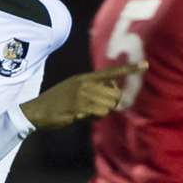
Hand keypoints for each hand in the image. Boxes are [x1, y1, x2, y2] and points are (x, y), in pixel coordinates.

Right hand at [20, 62, 142, 129]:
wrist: (37, 110)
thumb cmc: (57, 101)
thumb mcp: (74, 89)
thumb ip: (93, 89)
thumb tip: (112, 96)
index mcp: (85, 77)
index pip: (111, 72)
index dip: (129, 69)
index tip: (146, 65)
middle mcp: (85, 84)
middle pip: (114, 94)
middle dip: (112, 104)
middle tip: (99, 109)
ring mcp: (81, 96)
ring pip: (108, 107)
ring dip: (102, 113)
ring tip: (88, 113)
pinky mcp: (78, 108)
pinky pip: (97, 115)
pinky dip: (92, 118)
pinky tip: (80, 116)